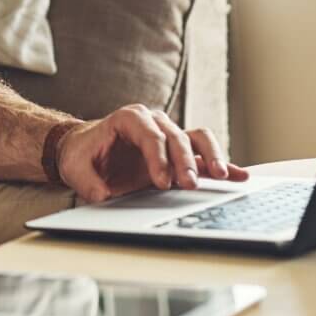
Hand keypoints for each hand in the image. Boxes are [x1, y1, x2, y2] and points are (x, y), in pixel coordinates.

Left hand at [56, 105, 249, 203]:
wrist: (85, 150)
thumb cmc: (82, 155)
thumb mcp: (75, 168)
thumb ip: (88, 181)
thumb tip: (103, 195)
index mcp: (128, 119)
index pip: (149, 134)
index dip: (158, 158)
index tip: (162, 182)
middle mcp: (153, 122)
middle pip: (176, 136)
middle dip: (184, 161)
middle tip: (188, 185)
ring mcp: (169, 135)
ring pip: (197, 138)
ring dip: (210, 156)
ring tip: (221, 176)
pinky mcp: (179, 153)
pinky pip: (204, 153)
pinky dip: (223, 163)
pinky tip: (240, 175)